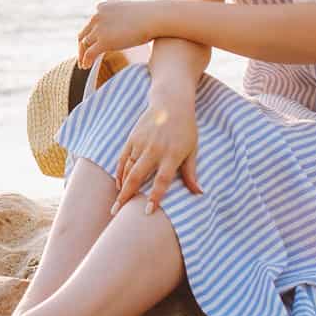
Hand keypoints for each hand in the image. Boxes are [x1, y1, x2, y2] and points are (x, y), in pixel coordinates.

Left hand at [77, 0, 158, 69]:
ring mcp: (99, 28)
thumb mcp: (132, 11)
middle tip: (83, 57)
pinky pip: (89, 53)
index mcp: (103, 7)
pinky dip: (86, 60)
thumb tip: (127, 25)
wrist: (154, 17)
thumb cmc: (150, 16)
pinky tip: (87, 67)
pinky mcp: (103, 41)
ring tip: (84, 65)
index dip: (89, 36)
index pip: (91, 23)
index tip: (90, 44)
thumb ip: (123, 16)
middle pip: (83, 34)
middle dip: (82, 47)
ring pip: (84, 44)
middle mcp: (97, 16)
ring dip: (82, 56)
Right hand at [110, 92, 203, 215]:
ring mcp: (141, 143)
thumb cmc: (185, 128)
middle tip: (116, 212)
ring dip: (121, 187)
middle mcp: (154, 150)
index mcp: (172, 154)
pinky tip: (119, 185)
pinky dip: (119, 172)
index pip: (161, 180)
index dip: (154, 196)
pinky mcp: (133, 138)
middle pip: (137, 176)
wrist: (171, 102)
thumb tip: (199, 193)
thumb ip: (191, 173)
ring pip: (128, 169)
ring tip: (116, 204)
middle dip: (126, 196)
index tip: (147, 211)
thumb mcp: (192, 149)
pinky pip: (123, 158)